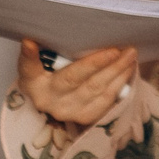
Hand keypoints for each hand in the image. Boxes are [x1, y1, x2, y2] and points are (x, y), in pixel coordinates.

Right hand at [15, 39, 137, 124]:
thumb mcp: (40, 62)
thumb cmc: (50, 74)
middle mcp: (47, 100)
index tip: (30, 43)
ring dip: (116, 71)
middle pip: (74, 79)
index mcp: (31, 82)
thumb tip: (31, 40)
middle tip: (117, 48)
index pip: (29, 68)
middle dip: (98, 62)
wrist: (57, 100)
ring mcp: (67, 111)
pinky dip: (119, 82)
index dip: (30, 57)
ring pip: (95, 89)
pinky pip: (106, 99)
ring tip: (129, 55)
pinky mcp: (84, 117)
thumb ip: (40, 52)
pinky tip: (128, 68)